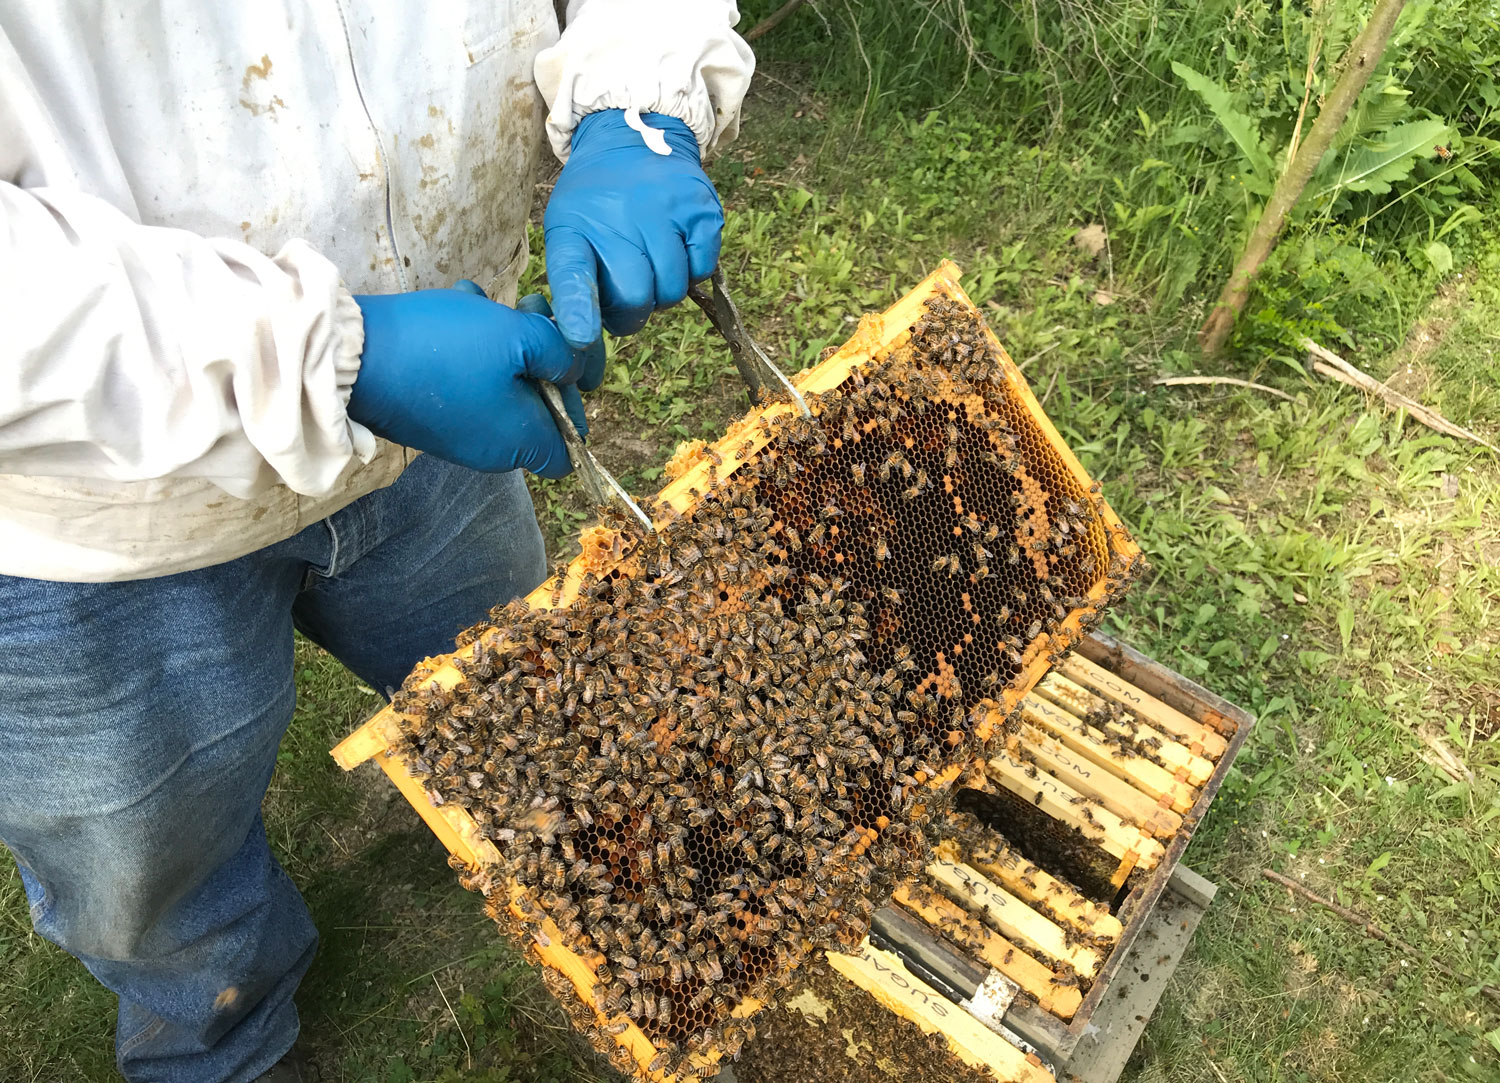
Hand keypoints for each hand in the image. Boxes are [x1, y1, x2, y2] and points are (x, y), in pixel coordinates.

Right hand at [349, 285, 581, 476]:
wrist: (353, 357)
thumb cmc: (445, 349)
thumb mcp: (518, 336)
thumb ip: (560, 353)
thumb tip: (572, 368)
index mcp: (520, 443)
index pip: (570, 448)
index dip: (576, 406)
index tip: (564, 363)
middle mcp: (491, 448)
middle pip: (537, 407)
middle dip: (539, 354)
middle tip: (530, 311)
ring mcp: (459, 431)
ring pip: (501, 382)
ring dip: (501, 338)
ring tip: (482, 300)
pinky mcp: (432, 412)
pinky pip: (468, 377)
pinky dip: (470, 343)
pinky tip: (459, 305)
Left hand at [544, 109, 722, 359]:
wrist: (633, 139)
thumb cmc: (598, 201)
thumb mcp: (570, 230)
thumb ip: (576, 283)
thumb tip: (588, 338)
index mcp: (576, 228)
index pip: (573, 276)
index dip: (579, 312)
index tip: (581, 338)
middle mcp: (619, 215)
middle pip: (635, 298)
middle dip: (633, 308)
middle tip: (628, 288)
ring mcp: (665, 209)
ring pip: (672, 289)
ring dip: (664, 290)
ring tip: (651, 262)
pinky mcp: (702, 209)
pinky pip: (702, 269)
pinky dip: (691, 269)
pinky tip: (676, 247)